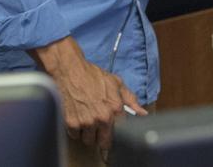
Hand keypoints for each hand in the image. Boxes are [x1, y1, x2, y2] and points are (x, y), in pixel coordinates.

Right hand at [29, 37, 144, 150]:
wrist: (69, 70)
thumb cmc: (92, 75)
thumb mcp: (115, 83)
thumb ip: (130, 99)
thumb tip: (143, 113)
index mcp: (115, 109)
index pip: (120, 135)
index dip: (115, 134)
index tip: (112, 133)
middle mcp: (101, 118)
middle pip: (103, 143)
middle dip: (100, 136)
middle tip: (97, 126)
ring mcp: (86, 122)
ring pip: (88, 140)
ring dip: (87, 133)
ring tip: (85, 119)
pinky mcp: (71, 123)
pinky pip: (74, 135)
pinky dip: (75, 129)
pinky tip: (76, 117)